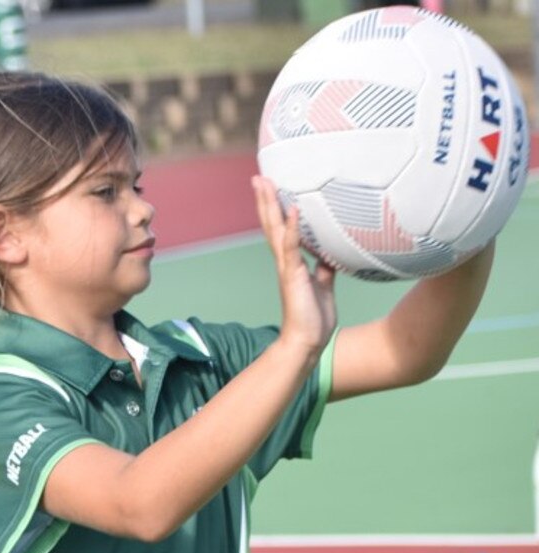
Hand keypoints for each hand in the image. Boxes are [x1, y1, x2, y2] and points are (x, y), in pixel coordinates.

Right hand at [253, 175, 336, 359]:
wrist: (308, 342)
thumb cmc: (314, 318)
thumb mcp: (324, 285)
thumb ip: (324, 267)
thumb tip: (330, 252)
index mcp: (291, 263)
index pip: (279, 230)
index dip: (274, 209)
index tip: (270, 187)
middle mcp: (285, 262)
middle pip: (271, 225)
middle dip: (265, 200)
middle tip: (258, 176)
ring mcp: (287, 268)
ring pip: (275, 231)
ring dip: (270, 206)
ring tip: (265, 183)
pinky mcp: (294, 276)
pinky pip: (292, 247)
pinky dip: (291, 228)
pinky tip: (292, 209)